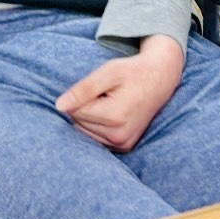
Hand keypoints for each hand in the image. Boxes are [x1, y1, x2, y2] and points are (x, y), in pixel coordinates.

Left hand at [55, 35, 183, 151]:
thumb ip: (84, 89)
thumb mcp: (109, 72)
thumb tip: (59, 106)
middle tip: (107, 94)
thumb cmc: (133, 72)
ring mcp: (123, 144)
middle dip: (85, 107)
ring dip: (91, 117)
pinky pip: (96, 138)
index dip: (81, 95)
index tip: (101, 86)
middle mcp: (120, 136)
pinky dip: (98, 126)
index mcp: (115, 116)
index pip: (75, 112)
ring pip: (85, 132)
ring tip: (111, 103)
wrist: (160, 79)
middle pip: (79, 123)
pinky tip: (112, 114)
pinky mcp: (125, 147)